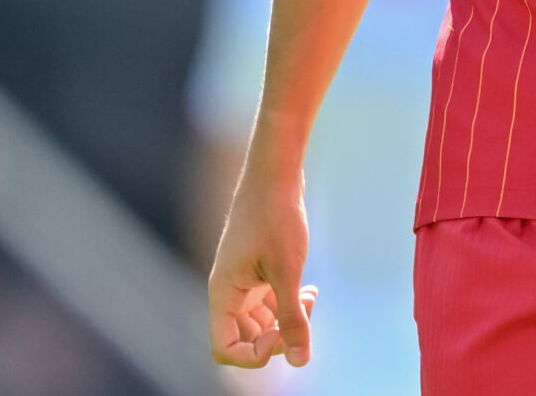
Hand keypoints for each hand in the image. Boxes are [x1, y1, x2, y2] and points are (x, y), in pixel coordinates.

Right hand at [207, 161, 313, 368]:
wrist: (276, 173)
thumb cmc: (276, 217)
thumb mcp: (288, 272)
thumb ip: (292, 318)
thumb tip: (300, 361)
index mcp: (224, 293)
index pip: (225, 348)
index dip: (254, 355)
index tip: (283, 334)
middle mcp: (229, 290)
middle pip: (245, 338)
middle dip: (277, 336)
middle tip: (304, 313)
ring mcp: (243, 280)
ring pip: (261, 321)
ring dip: (287, 319)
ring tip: (311, 299)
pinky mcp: (258, 269)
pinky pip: (269, 301)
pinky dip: (289, 303)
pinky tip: (310, 291)